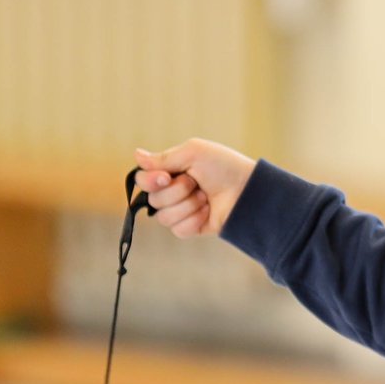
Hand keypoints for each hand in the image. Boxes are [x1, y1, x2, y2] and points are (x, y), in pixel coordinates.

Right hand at [132, 140, 255, 238]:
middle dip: (178, 191)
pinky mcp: (191, 227)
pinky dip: (194, 220)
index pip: (142, 180)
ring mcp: (181, 211)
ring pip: (163, 217)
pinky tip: (208, 212)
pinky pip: (178, 230)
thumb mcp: (193, 153)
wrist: (248, 190)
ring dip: (188, 206)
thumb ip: (163, 158)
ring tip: (205, 197)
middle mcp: (171, 192)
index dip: (150, 181)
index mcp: (169, 172)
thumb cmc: (224, 166)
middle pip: (153, 200)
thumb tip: (136, 155)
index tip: (167, 177)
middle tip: (197, 183)